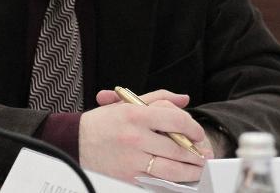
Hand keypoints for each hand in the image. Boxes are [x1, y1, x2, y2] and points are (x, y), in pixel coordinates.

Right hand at [79, 89, 213, 182]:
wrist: (75, 143)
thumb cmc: (104, 122)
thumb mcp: (128, 103)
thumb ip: (159, 98)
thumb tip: (184, 100)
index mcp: (136, 115)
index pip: (176, 120)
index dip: (193, 128)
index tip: (198, 134)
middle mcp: (135, 137)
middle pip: (177, 147)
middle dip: (196, 153)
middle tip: (204, 155)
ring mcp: (132, 160)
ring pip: (171, 168)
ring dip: (189, 171)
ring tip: (197, 169)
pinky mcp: (128, 177)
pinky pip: (156, 181)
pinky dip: (171, 181)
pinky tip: (178, 178)